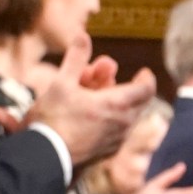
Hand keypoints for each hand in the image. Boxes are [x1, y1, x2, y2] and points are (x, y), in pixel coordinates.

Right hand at [20, 35, 155, 165]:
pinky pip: (117, 130)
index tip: (142, 72)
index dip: (146, 78)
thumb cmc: (53, 119)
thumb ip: (76, 59)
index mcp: (118, 104)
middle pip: (136, 101)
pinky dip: (109, 118)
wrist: (45, 158)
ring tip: (88, 92)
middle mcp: (124, 123)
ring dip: (113, 101)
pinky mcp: (108, 152)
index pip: (147, 88)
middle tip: (101, 75)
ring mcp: (118, 140)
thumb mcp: (62, 83)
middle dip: (121, 85)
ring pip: (125, 116)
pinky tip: (89, 113)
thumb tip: (83, 35)